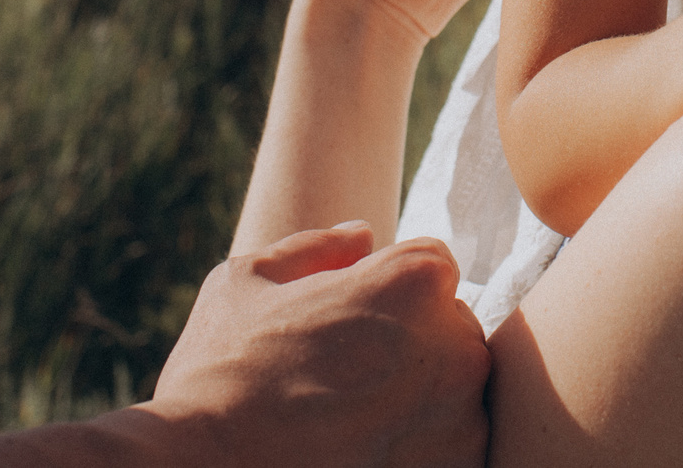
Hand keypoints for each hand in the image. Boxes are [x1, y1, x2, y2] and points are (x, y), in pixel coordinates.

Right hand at [148, 227, 488, 467]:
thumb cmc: (220, 373)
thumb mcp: (248, 282)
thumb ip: (316, 248)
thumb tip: (362, 236)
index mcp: (413, 280)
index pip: (432, 267)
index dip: (387, 290)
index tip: (348, 323)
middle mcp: (455, 344)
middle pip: (450, 328)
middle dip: (410, 342)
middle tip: (343, 375)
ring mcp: (462, 417)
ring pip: (456, 390)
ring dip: (419, 398)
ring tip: (349, 416)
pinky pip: (454, 444)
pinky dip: (421, 446)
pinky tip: (365, 448)